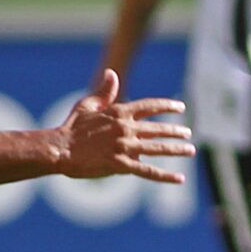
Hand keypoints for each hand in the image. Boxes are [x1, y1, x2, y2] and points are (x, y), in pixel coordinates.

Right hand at [59, 70, 192, 182]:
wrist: (60, 149)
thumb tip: (112, 72)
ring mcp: (124, 146)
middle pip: (158, 128)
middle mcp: (126, 127)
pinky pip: (148, 171)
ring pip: (157, 148)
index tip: (181, 107)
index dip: (167, 106)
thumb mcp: (87, 104)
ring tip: (190, 150)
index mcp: (119, 111)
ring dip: (176, 149)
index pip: (150, 106)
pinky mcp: (121, 164)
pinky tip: (179, 179)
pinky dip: (165, 176)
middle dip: (175, 131)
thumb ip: (104, 91)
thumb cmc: (72, 127)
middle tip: (188, 133)